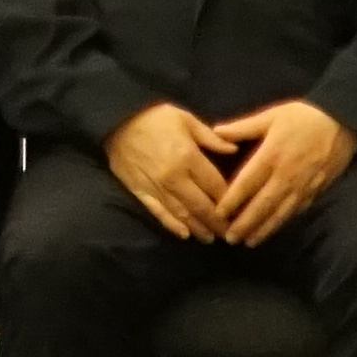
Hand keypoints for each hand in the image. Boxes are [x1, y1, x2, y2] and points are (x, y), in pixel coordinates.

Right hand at [104, 104, 223, 239]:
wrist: (117, 120)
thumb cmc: (155, 118)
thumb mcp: (186, 119)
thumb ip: (211, 138)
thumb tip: (233, 150)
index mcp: (188, 157)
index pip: (215, 186)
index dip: (230, 200)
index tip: (239, 210)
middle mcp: (175, 178)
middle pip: (202, 206)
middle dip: (218, 222)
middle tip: (230, 233)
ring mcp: (156, 188)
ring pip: (183, 215)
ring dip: (199, 228)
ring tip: (210, 238)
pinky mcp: (141, 192)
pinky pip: (159, 213)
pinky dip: (172, 226)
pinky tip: (184, 235)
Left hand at [203, 100, 355, 242]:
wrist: (343, 121)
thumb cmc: (303, 116)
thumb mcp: (271, 116)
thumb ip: (243, 127)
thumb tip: (215, 132)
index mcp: (270, 155)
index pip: (246, 183)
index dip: (231, 201)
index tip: (218, 214)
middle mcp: (285, 175)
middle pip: (262, 205)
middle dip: (245, 223)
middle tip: (230, 238)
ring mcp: (302, 186)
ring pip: (280, 213)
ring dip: (263, 229)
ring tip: (249, 242)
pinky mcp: (316, 190)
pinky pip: (296, 211)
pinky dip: (283, 223)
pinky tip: (273, 230)